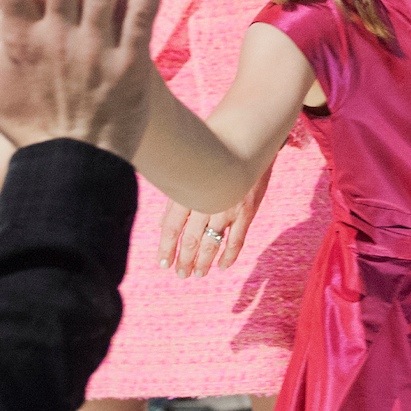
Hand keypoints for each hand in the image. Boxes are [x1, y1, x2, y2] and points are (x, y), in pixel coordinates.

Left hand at [156, 162, 272, 276]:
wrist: (246, 137)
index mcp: (188, 191)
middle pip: (191, 239)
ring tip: (197, 274)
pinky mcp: (247, 210)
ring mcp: (228, 208)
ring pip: (212, 243)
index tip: (163, 263)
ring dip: (203, 261)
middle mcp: (206, 202)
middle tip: (180, 274)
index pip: (172, 227)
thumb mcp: (190, 171)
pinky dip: (229, 255)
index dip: (166, 247)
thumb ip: (178, 197)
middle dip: (184, 259)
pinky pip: (237, 239)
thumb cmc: (212, 152)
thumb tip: (164, 223)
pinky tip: (222, 266)